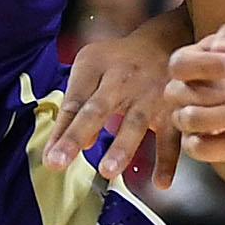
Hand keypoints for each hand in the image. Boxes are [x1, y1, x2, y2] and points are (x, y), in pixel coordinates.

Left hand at [43, 25, 182, 187]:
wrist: (169, 41)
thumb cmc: (120, 61)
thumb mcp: (93, 67)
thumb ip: (80, 103)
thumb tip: (81, 145)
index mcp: (97, 68)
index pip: (74, 101)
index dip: (61, 130)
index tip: (50, 159)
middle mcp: (123, 80)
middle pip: (97, 109)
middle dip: (77, 136)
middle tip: (59, 162)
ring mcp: (151, 94)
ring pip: (135, 123)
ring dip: (122, 147)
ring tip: (108, 171)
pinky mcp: (174, 109)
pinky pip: (171, 138)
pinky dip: (167, 161)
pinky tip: (160, 184)